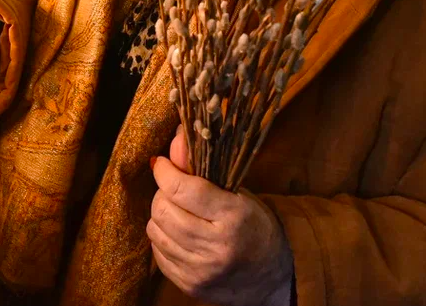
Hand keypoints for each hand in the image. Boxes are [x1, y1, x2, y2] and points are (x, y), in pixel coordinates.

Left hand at [148, 130, 294, 305]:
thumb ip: (203, 168)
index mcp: (233, 217)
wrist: (269, 277)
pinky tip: (178, 233)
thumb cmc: (254, 226)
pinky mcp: (189, 286)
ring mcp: (200, 270)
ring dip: (160, 215)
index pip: (184, 189)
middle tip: (173, 188)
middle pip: (164, 210)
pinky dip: (162, 238)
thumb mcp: (236, 194)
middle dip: (162, 192)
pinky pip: (157, 254)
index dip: (165, 171)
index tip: (161, 162)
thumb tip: (176, 139)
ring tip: (177, 210)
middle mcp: (216, 247)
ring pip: (155, 231)